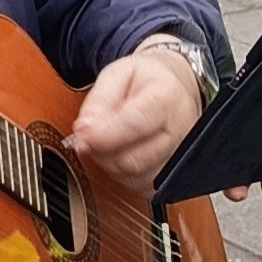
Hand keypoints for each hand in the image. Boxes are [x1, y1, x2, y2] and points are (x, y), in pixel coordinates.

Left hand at [69, 37, 205, 186]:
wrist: (177, 89)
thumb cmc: (148, 82)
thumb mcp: (119, 74)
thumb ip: (99, 100)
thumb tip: (84, 130)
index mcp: (166, 98)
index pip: (134, 124)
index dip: (103, 136)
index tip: (82, 138)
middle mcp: (179, 131)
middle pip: (133, 158)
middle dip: (101, 152)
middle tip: (89, 138)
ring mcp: (180, 157)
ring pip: (135, 177)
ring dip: (110, 165)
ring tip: (106, 142)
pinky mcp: (174, 176)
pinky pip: (141, 187)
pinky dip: (123, 176)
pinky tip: (120, 155)